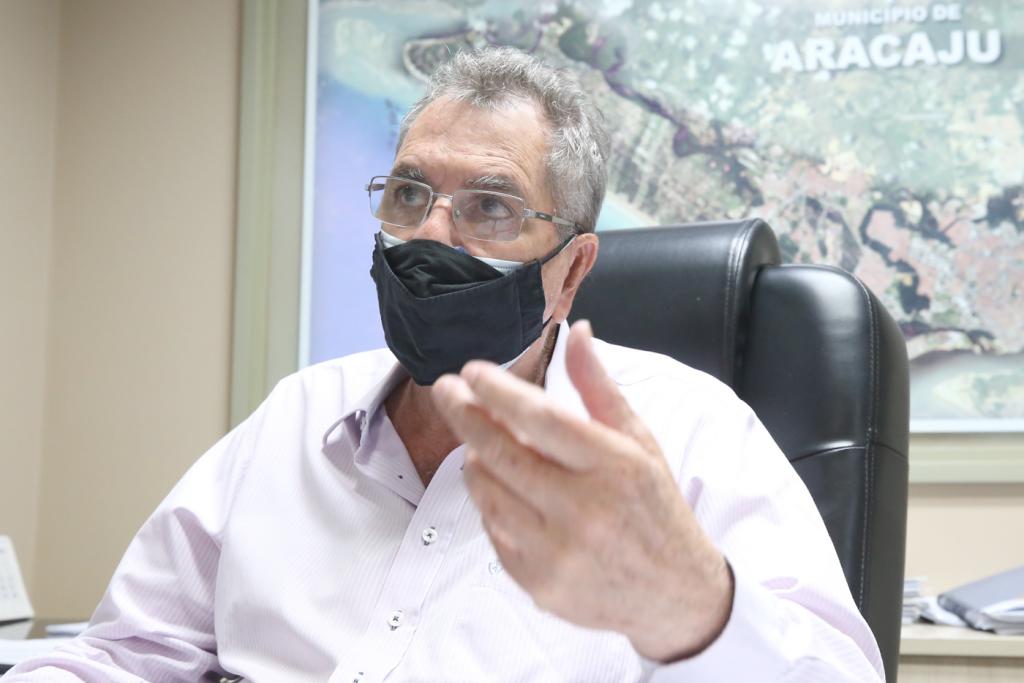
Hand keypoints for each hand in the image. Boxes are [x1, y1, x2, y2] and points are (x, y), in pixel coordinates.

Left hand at [431, 320, 733, 661]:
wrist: (674, 592)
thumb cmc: (654, 508)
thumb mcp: (639, 443)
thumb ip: (599, 388)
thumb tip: (578, 332)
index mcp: (614, 467)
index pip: (541, 418)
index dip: (499, 391)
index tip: (473, 371)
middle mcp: (585, 510)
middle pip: (502, 453)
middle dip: (465, 414)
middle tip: (447, 389)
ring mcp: (557, 552)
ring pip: (487, 492)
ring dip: (476, 459)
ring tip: (479, 442)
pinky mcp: (538, 583)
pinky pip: (493, 530)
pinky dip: (492, 503)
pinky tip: (503, 489)